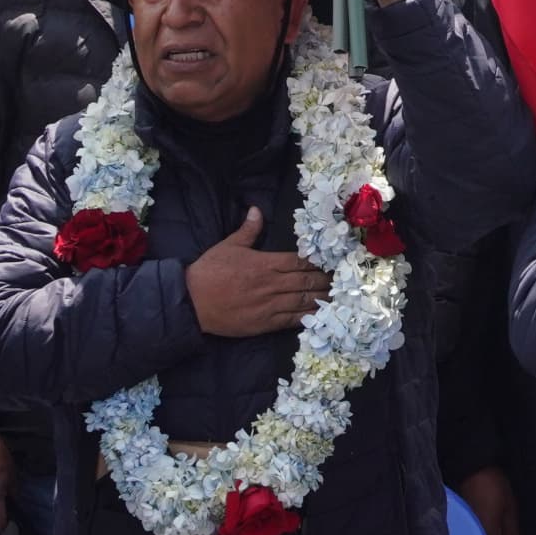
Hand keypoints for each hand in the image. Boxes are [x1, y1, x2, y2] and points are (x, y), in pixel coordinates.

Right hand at [184, 207, 325, 336]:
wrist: (192, 302)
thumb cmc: (209, 272)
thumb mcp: (228, 246)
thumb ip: (248, 230)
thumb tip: (256, 210)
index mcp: (265, 263)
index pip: (299, 260)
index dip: (318, 261)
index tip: (332, 260)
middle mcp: (272, 284)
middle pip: (306, 280)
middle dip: (326, 279)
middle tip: (343, 278)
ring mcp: (270, 306)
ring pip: (303, 300)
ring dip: (322, 297)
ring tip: (339, 295)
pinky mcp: (265, 324)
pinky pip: (292, 320)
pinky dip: (308, 316)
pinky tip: (321, 314)